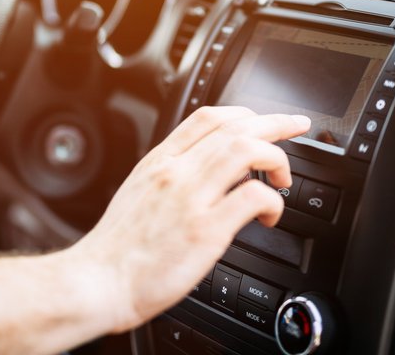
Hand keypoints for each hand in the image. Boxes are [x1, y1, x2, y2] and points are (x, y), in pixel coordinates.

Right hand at [70, 106, 309, 333]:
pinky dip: (271, 201)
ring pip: (247, 151)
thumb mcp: (137, 192)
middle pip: (235, 128)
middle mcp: (176, 172)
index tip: (265, 119)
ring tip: (283, 177)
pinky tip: (269, 215)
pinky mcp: (205, 230)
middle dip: (275, 122)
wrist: (98, 282)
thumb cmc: (117, 248)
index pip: (208, 117)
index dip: (245, 113)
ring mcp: (191, 198)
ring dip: (276, 158)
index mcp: (159, 162)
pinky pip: (252, 196)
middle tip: (296, 126)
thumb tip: (204, 168)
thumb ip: (169, 176)